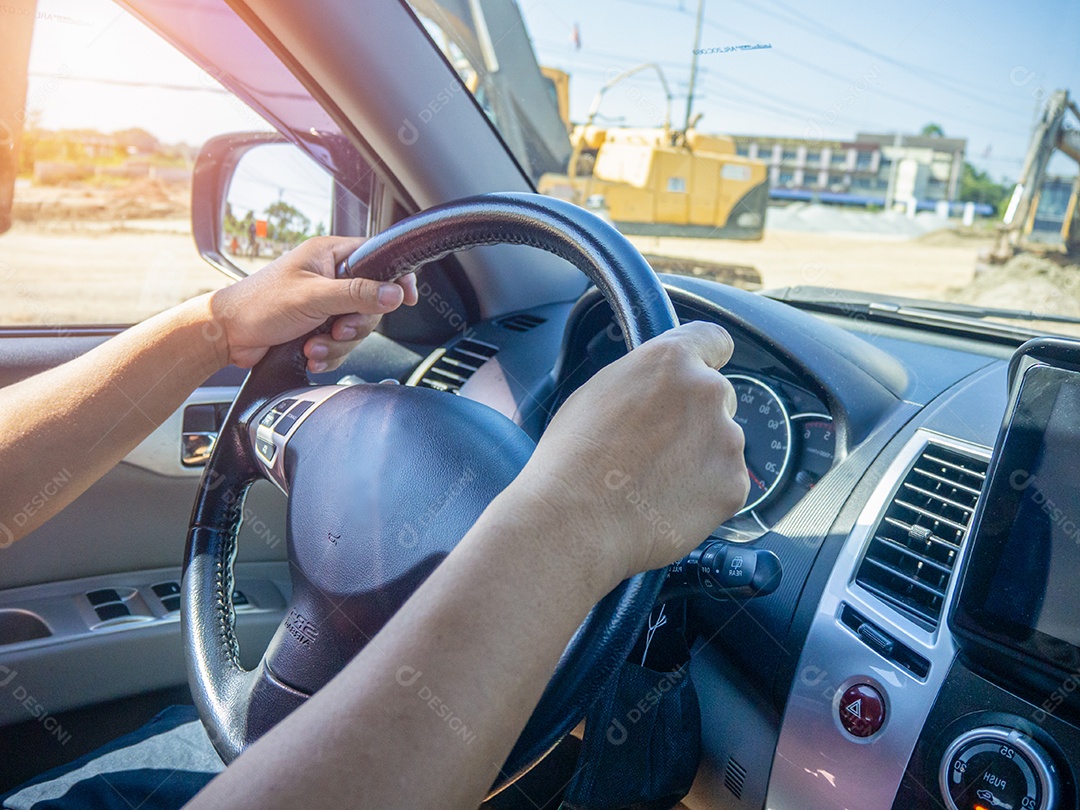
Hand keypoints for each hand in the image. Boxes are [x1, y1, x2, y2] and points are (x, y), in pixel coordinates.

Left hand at [207, 236, 417, 370]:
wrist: (227, 336)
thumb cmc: (258, 304)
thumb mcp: (312, 296)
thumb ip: (356, 294)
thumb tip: (393, 294)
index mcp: (329, 255)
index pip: (378, 258)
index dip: (395, 278)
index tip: (406, 297)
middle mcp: (330, 277)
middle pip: (372, 302)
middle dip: (356, 324)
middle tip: (337, 328)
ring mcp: (325, 304)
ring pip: (358, 328)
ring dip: (338, 343)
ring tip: (314, 345)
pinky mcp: (319, 327)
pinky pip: (342, 344)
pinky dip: (329, 354)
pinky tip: (311, 354)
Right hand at [514, 321, 748, 580]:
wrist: (576, 520)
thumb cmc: (572, 457)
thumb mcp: (598, 392)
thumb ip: (642, 381)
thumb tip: (655, 391)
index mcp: (670, 360)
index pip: (715, 340)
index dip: (706, 359)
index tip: (698, 376)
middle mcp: (707, 391)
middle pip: (717, 398)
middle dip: (695, 418)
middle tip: (658, 448)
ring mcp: (727, 439)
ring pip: (722, 443)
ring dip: (700, 458)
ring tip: (655, 483)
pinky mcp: (734, 484)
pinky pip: (726, 483)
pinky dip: (705, 494)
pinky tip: (668, 504)